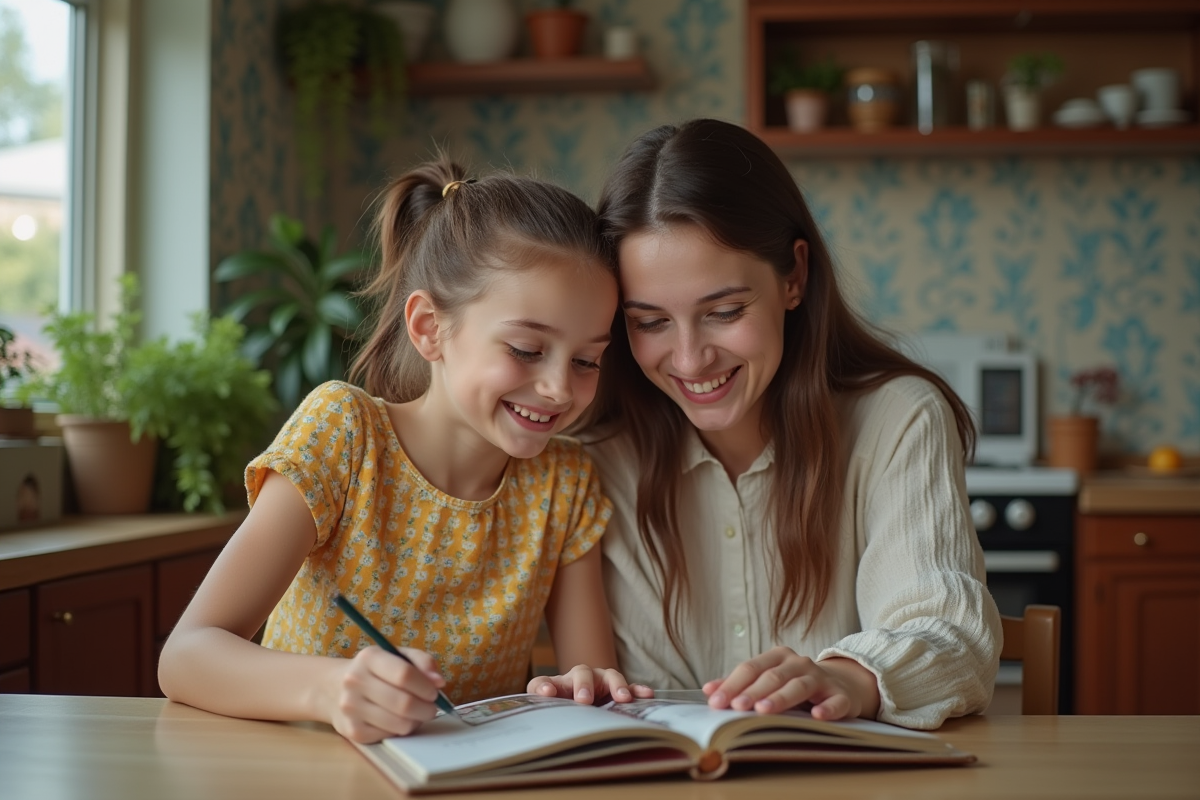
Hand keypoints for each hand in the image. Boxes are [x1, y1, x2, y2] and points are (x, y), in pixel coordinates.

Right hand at [325, 645, 445, 742]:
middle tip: (432, 707)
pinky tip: (399, 721)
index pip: (404, 674)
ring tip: (417, 714)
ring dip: (417, 721)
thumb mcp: (396, 655)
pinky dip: (401, 730)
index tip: (435, 690)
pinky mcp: (352, 731)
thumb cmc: (374, 671)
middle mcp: (355, 682)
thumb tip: (439, 682)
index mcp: (369, 658)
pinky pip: (389, 735)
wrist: (332, 688)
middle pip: (403, 703)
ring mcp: (351, 708)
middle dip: (427, 708)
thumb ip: (422, 662)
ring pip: (399, 723)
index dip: (426, 686)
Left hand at [527, 664, 654, 704]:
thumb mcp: (548, 713)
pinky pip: (629, 688)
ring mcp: (601, 682)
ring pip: (609, 676)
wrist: (580, 712)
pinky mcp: (617, 691)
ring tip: (623, 698)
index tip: (547, 694)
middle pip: (581, 672)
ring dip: (616, 686)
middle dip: (584, 685)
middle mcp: (579, 679)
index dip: (545, 686)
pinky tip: (646, 695)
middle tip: (584, 700)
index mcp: (556, 686)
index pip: (545, 682)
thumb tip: (542, 702)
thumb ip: (540, 709)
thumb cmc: (562, 712)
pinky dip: (637, 690)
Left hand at [702, 648, 879, 720]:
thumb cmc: (795, 684)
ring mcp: (821, 678)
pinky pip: (835, 701)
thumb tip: (708, 691)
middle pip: (772, 676)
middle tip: (736, 707)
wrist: (842, 684)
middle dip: (752, 692)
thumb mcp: (769, 680)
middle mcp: (799, 663)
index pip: (750, 668)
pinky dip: (827, 708)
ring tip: (763, 711)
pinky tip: (817, 716)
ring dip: (781, 698)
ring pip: (799, 686)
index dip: (732, 685)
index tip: (715, 702)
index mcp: (777, 657)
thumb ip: (740, 685)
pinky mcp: (841, 695)